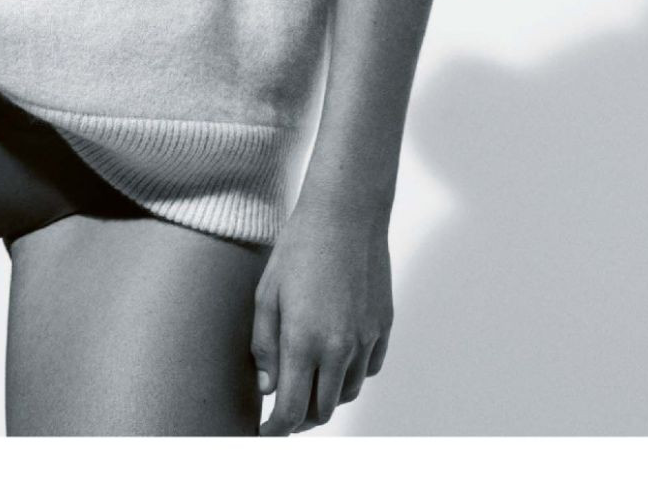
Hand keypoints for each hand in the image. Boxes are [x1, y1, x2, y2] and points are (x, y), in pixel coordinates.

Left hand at [250, 193, 392, 435]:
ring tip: (307, 384)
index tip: (264, 433)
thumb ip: (265, 346)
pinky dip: (351, 375)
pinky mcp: (383, 327)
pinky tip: (335, 360)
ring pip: (347, 394)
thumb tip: (268, 387)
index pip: (290, 409)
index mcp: (304, 342)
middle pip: (321, 409)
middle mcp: (339, 349)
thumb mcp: (266, 294)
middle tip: (282, 410)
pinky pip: (368, 369)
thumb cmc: (299, 247)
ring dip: (326, 397)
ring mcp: (366, 340)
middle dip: (299, 417)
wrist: (346, 213)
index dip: (275, 429)